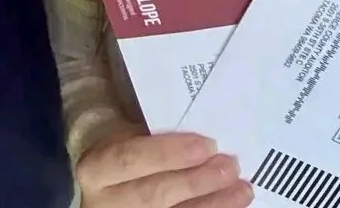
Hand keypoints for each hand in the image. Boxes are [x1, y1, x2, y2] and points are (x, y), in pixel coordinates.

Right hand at [76, 128, 252, 206]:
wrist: (104, 190)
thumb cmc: (121, 155)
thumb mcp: (126, 139)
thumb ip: (155, 140)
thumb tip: (204, 139)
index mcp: (97, 170)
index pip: (132, 159)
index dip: (170, 153)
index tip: (207, 144)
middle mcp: (107, 203)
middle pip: (155, 195)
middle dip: (197, 182)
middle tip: (230, 166)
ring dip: (212, 206)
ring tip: (241, 190)